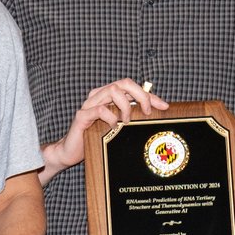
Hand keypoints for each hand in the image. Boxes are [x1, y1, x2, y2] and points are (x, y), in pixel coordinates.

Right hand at [43, 78, 167, 173]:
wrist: (70, 152)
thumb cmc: (95, 138)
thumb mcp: (117, 127)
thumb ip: (130, 117)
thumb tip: (152, 115)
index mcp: (108, 96)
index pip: (132, 87)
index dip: (150, 95)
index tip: (164, 106)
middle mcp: (98, 96)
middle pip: (123, 83)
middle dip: (140, 95)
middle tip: (147, 112)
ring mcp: (89, 104)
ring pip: (112, 91)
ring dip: (125, 106)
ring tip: (126, 121)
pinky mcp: (82, 116)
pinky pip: (99, 110)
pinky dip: (110, 117)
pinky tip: (113, 127)